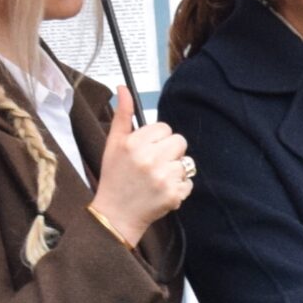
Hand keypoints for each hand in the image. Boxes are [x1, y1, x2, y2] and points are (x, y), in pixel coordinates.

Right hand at [90, 87, 192, 245]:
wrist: (115, 215)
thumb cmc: (114, 177)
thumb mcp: (113, 144)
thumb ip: (122, 115)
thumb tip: (123, 87)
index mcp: (134, 144)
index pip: (164, 128)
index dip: (157, 139)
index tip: (147, 150)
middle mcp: (150, 159)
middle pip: (179, 142)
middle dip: (169, 152)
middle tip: (153, 165)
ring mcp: (163, 178)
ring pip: (185, 163)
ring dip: (174, 171)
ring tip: (156, 180)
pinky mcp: (174, 195)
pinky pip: (188, 183)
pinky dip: (178, 188)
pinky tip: (161, 191)